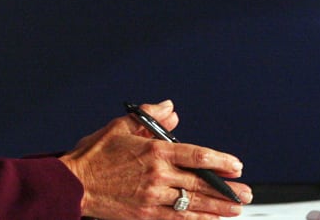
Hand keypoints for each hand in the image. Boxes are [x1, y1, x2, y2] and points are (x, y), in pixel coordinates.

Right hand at [58, 100, 251, 219]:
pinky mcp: (146, 215)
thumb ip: (150, 117)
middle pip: (200, 183)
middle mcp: (157, 175)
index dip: (220, 161)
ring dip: (218, 207)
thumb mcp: (120, 126)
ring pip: (193, 204)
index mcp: (153, 151)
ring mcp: (153, 198)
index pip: (196, 156)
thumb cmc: (94, 155)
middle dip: (227, 189)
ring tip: (236, 208)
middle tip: (245, 192)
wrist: (73, 184)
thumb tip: (171, 110)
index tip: (236, 165)